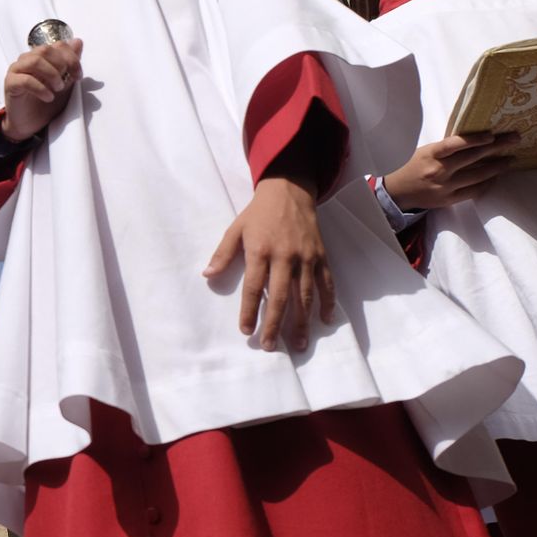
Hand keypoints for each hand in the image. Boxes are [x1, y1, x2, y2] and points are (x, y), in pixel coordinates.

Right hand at [2, 40, 83, 141]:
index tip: (78, 75)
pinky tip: (48, 97)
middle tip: (67, 82)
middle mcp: (27, 60)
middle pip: (45, 49)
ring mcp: (17, 70)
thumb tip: (78, 41)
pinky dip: (40, 88)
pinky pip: (25, 79)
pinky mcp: (10, 84)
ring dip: (50, 74)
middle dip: (61, 64)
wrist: (30, 125)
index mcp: (41, 57)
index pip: (57, 45)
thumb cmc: (46, 103)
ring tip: (58, 88)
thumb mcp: (65, 83)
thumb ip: (70, 63)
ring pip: (34, 60)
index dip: (71, 58)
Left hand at [204, 176, 333, 350]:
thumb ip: (223, 254)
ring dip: (302, 321)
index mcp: (260, 251)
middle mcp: (284, 257)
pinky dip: (328, 302)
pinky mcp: (321, 256)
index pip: (253, 287)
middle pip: (280, 297)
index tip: (246, 330)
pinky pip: (326, 283)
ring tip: (299, 344)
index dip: (249, 310)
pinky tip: (326, 320)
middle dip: (275, 324)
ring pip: (305, 295)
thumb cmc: (258, 214)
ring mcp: (306, 258)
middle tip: (271, 346)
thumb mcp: (235, 229)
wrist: (289, 191)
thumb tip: (208, 276)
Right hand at [383, 132, 517, 210]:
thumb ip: (446, 149)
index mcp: (430, 155)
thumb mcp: (424, 152)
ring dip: (497, 166)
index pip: (455, 145)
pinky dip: (488, 183)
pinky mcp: (449, 199)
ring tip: (510, 159)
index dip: (475, 139)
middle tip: (514, 139)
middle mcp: (439, 171)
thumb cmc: (412, 166)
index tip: (491, 135)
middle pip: (472, 158)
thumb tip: (473, 141)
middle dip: (496, 147)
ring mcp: (445, 187)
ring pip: (478, 175)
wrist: (398, 192)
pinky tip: (496, 176)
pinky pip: (474, 191)